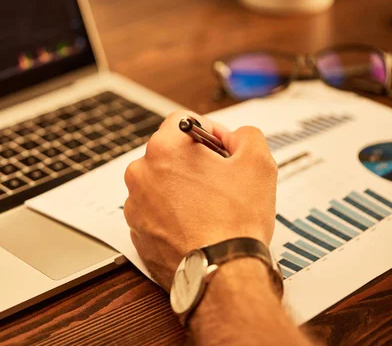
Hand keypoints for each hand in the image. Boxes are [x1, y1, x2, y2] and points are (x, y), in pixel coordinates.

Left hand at [123, 111, 277, 289]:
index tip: (223, 150)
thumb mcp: (258, 162)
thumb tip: (235, 136)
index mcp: (163, 149)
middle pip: (169, 153)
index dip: (209, 132)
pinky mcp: (137, 232)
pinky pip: (155, 212)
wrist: (221, 273)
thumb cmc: (235, 220)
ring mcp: (135, 205)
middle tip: (220, 181)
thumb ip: (246, 135)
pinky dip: (172, 214)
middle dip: (194, 162)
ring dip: (181, 189)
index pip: (183, 121)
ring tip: (209, 208)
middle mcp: (140, 174)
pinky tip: (195, 225)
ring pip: (161, 184)